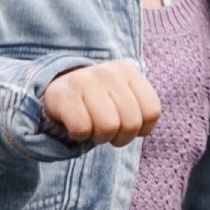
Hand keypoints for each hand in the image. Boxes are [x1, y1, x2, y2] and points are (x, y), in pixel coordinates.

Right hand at [42, 63, 163, 146]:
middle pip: (131, 123)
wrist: (58, 88)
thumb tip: (143, 128)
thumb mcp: (123, 98)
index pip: (152, 112)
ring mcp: (84, 80)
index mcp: (128, 71)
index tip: (127, 125)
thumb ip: (139, 109)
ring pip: (108, 127)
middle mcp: (108, 72)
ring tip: (92, 128)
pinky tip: (75, 125)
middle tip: (107, 131)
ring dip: (99, 137)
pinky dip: (79, 136)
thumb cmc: (98, 101)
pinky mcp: (63, 94)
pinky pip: (81, 129)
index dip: (142, 129)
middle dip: (120, 137)